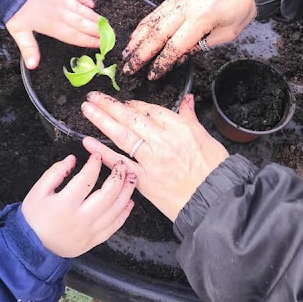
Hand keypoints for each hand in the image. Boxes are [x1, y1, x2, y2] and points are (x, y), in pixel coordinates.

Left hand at [6, 0, 99, 68]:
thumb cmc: (13, 8)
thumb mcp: (18, 31)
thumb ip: (28, 48)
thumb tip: (33, 66)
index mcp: (52, 25)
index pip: (73, 36)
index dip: (87, 41)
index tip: (100, 45)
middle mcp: (60, 13)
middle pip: (82, 24)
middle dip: (96, 30)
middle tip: (109, 35)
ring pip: (81, 10)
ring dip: (94, 17)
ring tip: (105, 23)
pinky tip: (92, 4)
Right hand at [22, 153, 135, 256]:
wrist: (32, 248)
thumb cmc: (34, 217)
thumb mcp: (37, 190)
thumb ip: (55, 172)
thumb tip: (72, 159)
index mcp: (65, 204)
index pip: (86, 179)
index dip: (94, 164)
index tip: (96, 156)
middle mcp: (80, 219)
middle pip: (107, 195)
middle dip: (118, 176)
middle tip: (121, 164)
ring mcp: (89, 232)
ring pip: (115, 211)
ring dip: (126, 193)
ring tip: (132, 178)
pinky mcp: (94, 241)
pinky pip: (114, 227)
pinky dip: (124, 214)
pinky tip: (129, 202)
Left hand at [81, 93, 228, 221]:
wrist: (215, 203)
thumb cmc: (215, 172)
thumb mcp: (206, 138)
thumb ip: (190, 117)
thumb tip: (187, 100)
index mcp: (179, 128)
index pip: (149, 110)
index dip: (132, 105)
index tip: (122, 103)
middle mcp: (163, 141)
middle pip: (130, 118)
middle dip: (109, 105)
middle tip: (93, 97)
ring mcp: (151, 161)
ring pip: (122, 135)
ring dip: (101, 120)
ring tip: (87, 109)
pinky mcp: (144, 180)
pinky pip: (119, 163)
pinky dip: (102, 152)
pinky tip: (88, 142)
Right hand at [123, 0, 256, 79]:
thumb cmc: (242, 8)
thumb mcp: (228, 34)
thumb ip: (201, 46)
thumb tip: (178, 57)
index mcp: (201, 19)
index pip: (174, 46)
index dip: (161, 63)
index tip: (151, 75)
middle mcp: (186, 7)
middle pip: (156, 34)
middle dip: (140, 53)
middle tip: (128, 68)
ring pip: (151, 21)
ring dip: (136, 39)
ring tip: (126, 54)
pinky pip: (156, 11)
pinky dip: (144, 24)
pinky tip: (136, 35)